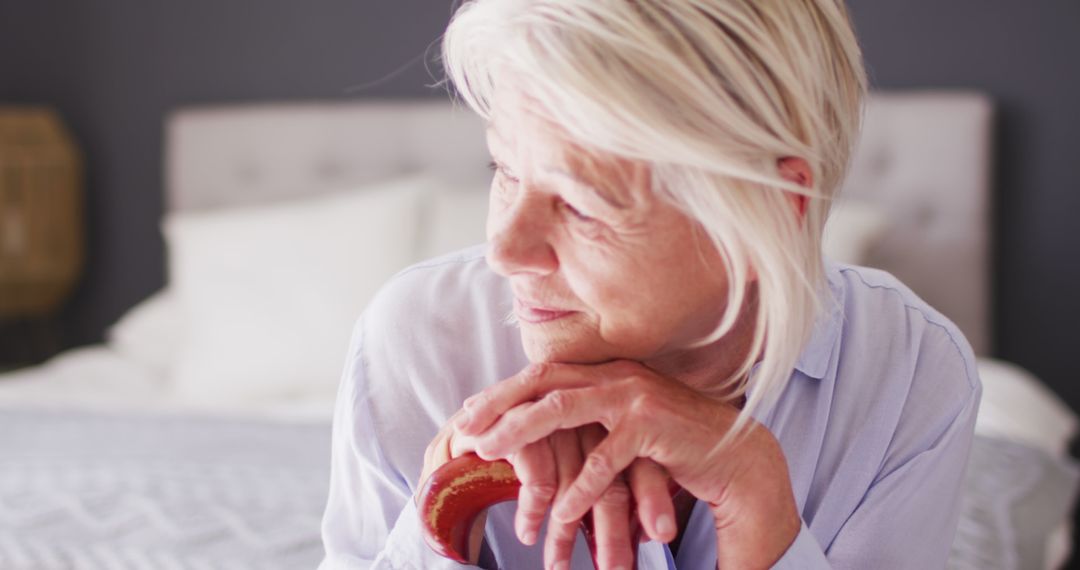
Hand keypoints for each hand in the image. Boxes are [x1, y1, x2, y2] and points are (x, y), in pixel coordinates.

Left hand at [454, 360, 801, 567]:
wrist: (737, 454)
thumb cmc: (675, 444)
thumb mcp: (625, 425)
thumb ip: (591, 418)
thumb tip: (543, 429)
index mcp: (608, 373)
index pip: (544, 372)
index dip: (504, 391)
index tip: (469, 411)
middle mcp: (617, 376)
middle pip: (543, 380)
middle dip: (499, 403)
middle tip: (464, 428)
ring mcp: (634, 397)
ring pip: (563, 408)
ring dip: (520, 431)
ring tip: (489, 452)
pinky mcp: (653, 426)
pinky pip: (605, 458)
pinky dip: (580, 487)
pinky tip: (559, 510)